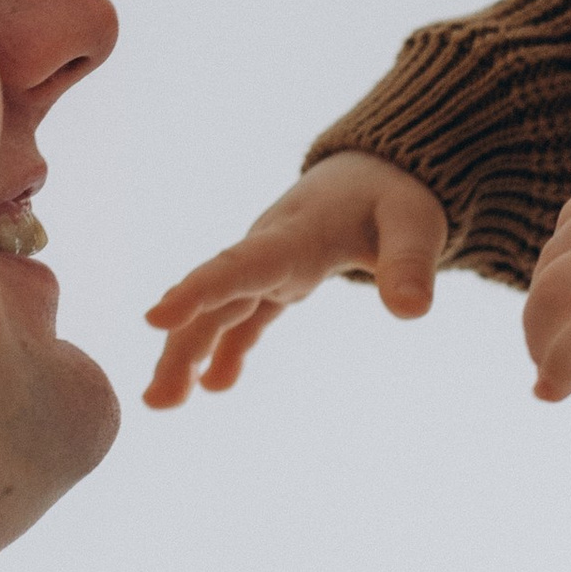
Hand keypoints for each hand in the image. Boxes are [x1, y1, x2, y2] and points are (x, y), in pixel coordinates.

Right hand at [144, 152, 448, 407]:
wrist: (377, 168)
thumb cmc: (395, 193)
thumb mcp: (415, 223)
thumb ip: (410, 264)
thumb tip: (410, 313)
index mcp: (297, 235)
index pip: (242, 263)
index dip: (199, 291)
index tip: (155, 318)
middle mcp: (271, 250)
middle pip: (217, 300)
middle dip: (183, 345)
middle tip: (157, 400)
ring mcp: (270, 266)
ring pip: (219, 312)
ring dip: (189, 354)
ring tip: (162, 403)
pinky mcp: (280, 281)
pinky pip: (246, 319)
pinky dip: (228, 350)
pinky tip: (214, 386)